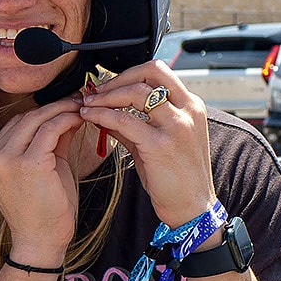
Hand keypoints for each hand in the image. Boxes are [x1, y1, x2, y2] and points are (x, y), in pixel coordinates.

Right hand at [0, 99, 84, 265]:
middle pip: (25, 118)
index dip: (42, 111)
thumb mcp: (42, 169)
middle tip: (78, 100)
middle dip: (54, 106)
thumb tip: (66, 115)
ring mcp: (6, 160)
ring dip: (62, 110)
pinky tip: (80, 119)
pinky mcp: (27, 164)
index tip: (65, 105)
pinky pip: (50, 130)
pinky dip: (67, 121)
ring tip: (82, 107)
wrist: (41, 242)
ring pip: (37, 119)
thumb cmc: (43, 210)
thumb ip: (49, 142)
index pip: (17, 124)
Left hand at [80, 60, 216, 228]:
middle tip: (97, 91)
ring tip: (88, 104)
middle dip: (119, 78)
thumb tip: (105, 113)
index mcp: (191, 106)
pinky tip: (90, 118)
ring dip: (106, 95)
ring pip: (136, 92)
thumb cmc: (177, 179)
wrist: (192, 209)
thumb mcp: (156, 144)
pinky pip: (125, 120)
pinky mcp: (161, 145)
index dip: (129, 73)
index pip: (159, 72)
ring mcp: (177, 126)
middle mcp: (188, 110)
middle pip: (151, 71)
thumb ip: (134, 125)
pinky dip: (103, 115)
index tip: (109, 85)